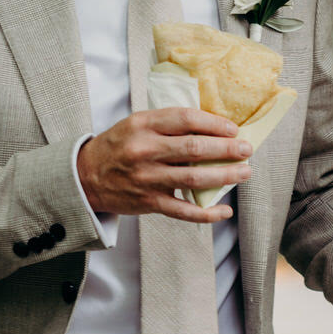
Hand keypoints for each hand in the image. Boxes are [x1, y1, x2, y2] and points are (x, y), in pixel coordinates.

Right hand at [78, 107, 252, 224]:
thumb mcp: (136, 124)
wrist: (85, 177)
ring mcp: (148, 178)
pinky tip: (225, 210)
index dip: (214, 123)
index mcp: (143, 125)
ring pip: (194, 177)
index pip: (186, 119)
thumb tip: (211, 126)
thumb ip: (167, 123)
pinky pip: (183, 210)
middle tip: (247, 149)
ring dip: (225, 175)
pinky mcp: (149, 202)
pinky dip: (207, 213)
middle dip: (227, 148)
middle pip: (194, 148)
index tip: (233, 129)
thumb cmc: (118, 146)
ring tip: (245, 172)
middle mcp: (145, 151)